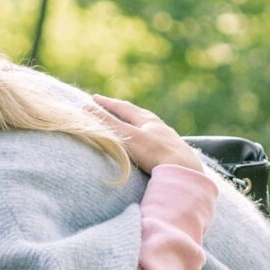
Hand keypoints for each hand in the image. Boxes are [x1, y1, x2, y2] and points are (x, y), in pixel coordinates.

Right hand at [86, 94, 207, 174]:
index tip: (94, 98)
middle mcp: (160, 126)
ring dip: (139, 125)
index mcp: (147, 120)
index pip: (123, 108)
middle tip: (113, 107)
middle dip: (124, 111)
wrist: (184, 171)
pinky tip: (151, 145)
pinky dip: (149, 139)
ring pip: (151, 128)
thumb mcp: (127, 137)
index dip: (107, 103)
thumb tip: (85, 108)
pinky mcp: (175, 154)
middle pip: (139, 115)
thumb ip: (108, 123)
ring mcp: (169, 140)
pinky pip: (159, 142)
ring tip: (133, 124)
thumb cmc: (154, 153)